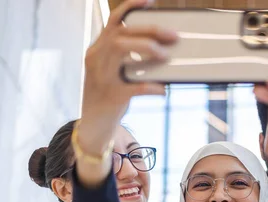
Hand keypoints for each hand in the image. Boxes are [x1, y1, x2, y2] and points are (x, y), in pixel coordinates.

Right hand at [79, 0, 176, 154]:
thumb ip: (130, 59)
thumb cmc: (110, 94)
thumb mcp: (114, 72)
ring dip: (146, 49)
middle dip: (149, 31)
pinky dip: (151, 86)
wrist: (94, 123)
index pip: (114, 21)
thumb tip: (163, 49)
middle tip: (174, 36)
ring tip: (166, 56)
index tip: (150, 1)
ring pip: (120, 50)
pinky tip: (162, 89)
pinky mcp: (111, 96)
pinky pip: (133, 86)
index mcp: (98, 49)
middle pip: (121, 34)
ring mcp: (101, 76)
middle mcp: (96, 58)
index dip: (131, 7)